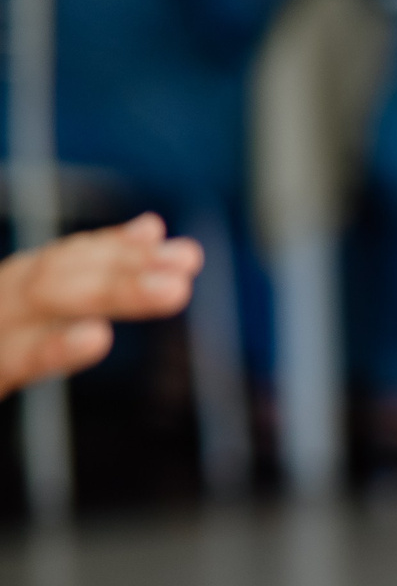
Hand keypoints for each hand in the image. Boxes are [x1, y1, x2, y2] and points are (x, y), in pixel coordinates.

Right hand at [0, 214, 201, 395]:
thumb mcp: (36, 307)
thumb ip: (90, 272)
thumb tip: (151, 227)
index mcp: (17, 284)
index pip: (73, 258)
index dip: (127, 250)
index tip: (184, 253)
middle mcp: (4, 298)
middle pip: (65, 271)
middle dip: (129, 264)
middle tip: (189, 260)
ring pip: (47, 300)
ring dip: (112, 291)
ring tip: (171, 289)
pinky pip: (18, 357)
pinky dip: (57, 347)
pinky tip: (97, 336)